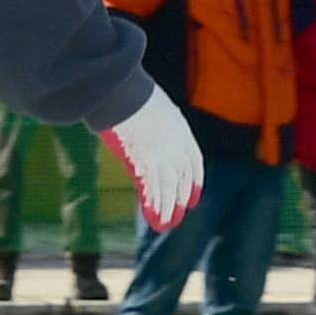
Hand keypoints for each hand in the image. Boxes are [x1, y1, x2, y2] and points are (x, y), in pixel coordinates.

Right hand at [101, 85, 202, 231]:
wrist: (120, 89)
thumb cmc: (128, 93)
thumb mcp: (152, 106)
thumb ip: (156, 122)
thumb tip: (145, 130)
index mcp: (180, 129)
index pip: (194, 161)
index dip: (194, 182)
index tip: (193, 197)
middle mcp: (175, 142)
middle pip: (183, 177)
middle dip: (180, 199)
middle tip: (178, 217)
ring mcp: (161, 151)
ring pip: (169, 186)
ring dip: (167, 208)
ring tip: (165, 225)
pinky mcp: (143, 158)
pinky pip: (152, 187)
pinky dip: (154, 204)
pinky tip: (154, 217)